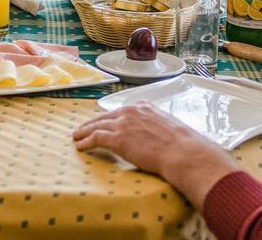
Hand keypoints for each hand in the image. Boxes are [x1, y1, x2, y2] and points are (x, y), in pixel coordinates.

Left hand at [72, 103, 237, 208]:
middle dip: (93, 123)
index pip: (121, 111)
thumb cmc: (184, 145)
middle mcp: (131, 111)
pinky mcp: (117, 138)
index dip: (110, 118)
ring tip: (77, 137)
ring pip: (97, 126)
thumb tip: (160, 138)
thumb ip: (158, 127)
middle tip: (83, 128)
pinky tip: (81, 146)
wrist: (184, 152)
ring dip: (84, 132)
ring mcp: (123, 124)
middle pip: (105, 116)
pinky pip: (95, 138)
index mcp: (144, 107)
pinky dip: (86, 142)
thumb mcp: (170, 127)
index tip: (104, 122)